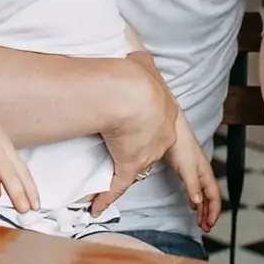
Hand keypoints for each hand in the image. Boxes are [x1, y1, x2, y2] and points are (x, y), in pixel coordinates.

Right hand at [90, 55, 178, 215]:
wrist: (130, 94)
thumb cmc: (135, 76)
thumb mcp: (143, 63)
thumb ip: (141, 62)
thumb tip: (136, 56)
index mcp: (166, 112)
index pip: (160, 127)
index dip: (149, 129)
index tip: (140, 131)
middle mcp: (161, 136)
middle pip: (153, 148)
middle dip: (141, 150)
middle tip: (128, 151)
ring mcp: (146, 152)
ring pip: (137, 165)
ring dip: (122, 171)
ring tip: (109, 178)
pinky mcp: (129, 164)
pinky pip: (118, 184)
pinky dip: (107, 196)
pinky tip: (97, 207)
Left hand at [164, 112, 221, 232]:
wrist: (169, 128)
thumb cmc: (180, 144)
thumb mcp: (187, 169)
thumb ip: (193, 186)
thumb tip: (199, 203)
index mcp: (206, 173)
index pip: (215, 196)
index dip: (214, 212)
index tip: (209, 225)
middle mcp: (202, 172)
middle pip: (210, 197)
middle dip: (209, 213)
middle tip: (205, 227)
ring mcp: (194, 170)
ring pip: (202, 193)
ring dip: (202, 208)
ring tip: (198, 220)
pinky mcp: (184, 168)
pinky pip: (194, 188)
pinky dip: (195, 199)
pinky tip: (191, 203)